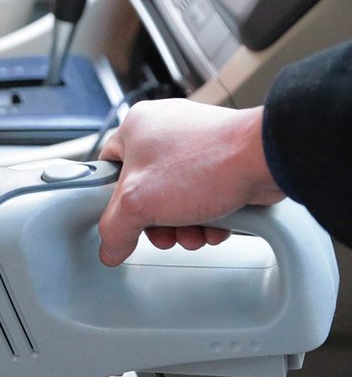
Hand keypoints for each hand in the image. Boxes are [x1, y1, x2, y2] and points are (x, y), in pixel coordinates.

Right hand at [97, 99, 285, 266]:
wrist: (268, 160)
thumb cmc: (207, 162)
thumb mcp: (139, 203)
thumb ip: (115, 230)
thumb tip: (110, 248)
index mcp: (136, 127)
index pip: (106, 169)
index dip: (110, 200)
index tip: (119, 221)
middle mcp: (165, 131)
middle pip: (143, 191)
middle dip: (155, 222)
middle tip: (163, 233)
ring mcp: (195, 145)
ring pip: (174, 199)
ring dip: (182, 225)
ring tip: (193, 232)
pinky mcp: (221, 160)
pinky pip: (201, 197)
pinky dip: (205, 217)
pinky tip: (213, 225)